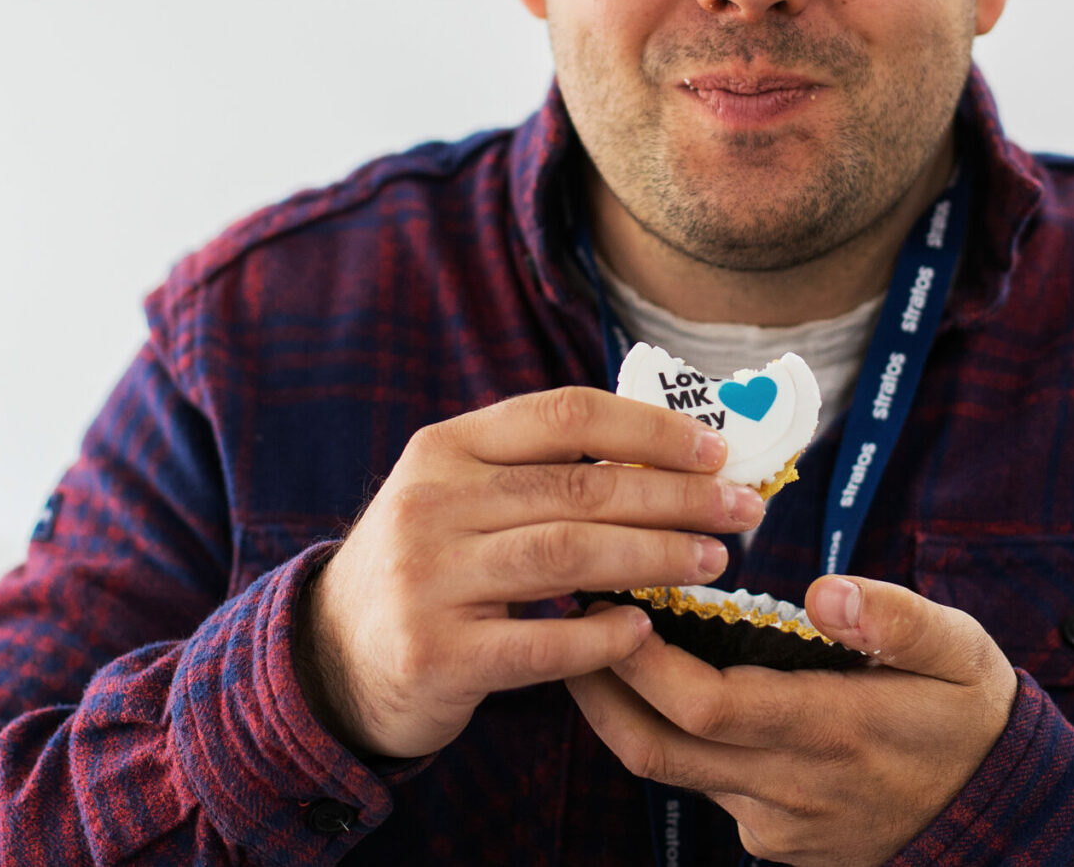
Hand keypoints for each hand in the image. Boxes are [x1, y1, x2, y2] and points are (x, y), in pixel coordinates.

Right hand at [299, 387, 768, 757]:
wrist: (332, 658)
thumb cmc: (430, 568)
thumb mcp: (460, 498)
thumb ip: (540, 471)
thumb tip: (669, 453)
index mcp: (445, 448)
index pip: (564, 415)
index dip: (649, 428)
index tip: (716, 448)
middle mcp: (430, 504)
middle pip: (578, 489)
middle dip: (676, 498)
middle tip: (742, 511)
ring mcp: (428, 580)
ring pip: (566, 555)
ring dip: (655, 557)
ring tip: (714, 563)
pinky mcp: (435, 654)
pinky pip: (539, 644)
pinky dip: (601, 636)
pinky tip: (643, 630)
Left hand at [565, 575, 1018, 866]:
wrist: (995, 810)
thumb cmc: (969, 714)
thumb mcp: (959, 653)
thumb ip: (896, 620)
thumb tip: (828, 589)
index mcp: (832, 732)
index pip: (707, 707)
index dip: (643, 663)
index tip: (610, 604)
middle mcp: (791, 789)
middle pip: (659, 749)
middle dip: (600, 687)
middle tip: (570, 618)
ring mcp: (774, 824)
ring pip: (671, 770)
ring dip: (625, 710)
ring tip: (599, 640)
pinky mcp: (770, 839)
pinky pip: (701, 785)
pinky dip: (670, 735)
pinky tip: (662, 685)